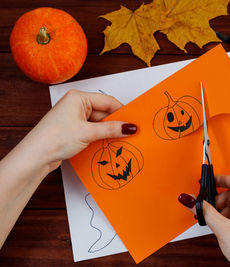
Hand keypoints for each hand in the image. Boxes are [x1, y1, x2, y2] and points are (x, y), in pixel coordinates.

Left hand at [22, 89, 136, 170]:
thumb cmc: (55, 138)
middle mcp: (76, 105)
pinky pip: (93, 131)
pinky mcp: (73, 130)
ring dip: (108, 132)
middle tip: (130, 134)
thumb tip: (130, 127)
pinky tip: (108, 144)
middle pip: (104, 112)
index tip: (134, 123)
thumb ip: (112, 129)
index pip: (107, 101)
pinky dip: (101, 137)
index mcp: (78, 97)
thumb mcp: (88, 132)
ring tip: (121, 140)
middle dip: (116, 123)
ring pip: (99, 123)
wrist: (35, 156)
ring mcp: (74, 118)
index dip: (122, 112)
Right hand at [178, 175, 229, 266]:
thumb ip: (205, 211)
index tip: (208, 181)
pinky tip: (221, 226)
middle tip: (206, 208)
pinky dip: (228, 218)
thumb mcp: (222, 228)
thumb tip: (192, 200)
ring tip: (214, 221)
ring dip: (222, 211)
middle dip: (218, 202)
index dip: (220, 179)